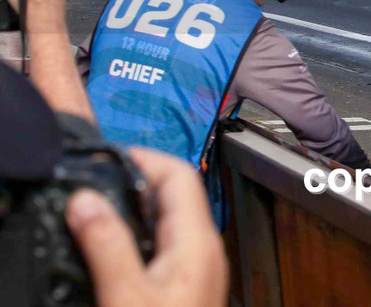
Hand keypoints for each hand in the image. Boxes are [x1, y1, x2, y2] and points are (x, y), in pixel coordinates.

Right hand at [66, 147, 227, 306]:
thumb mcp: (125, 293)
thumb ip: (107, 244)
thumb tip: (84, 197)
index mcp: (198, 240)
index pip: (181, 174)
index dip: (147, 158)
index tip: (108, 157)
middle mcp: (206, 247)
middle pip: (176, 195)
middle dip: (136, 182)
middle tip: (95, 183)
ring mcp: (200, 266)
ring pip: (170, 220)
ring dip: (136, 209)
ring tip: (97, 210)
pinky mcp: (189, 283)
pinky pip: (166, 244)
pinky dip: (140, 234)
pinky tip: (114, 247)